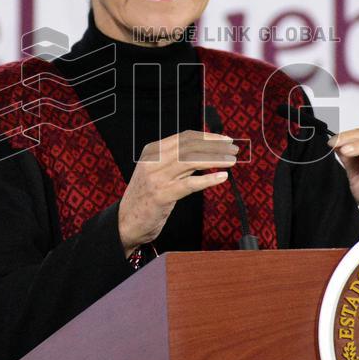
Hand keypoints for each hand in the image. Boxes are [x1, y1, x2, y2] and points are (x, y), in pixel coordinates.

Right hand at [118, 130, 237, 255]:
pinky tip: (222, 177)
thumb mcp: (156, 173)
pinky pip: (190, 184)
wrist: (125, 222)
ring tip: (232, 161)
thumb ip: (176, 162)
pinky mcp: (162, 196)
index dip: (208, 137)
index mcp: (152, 151)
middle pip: (190, 146)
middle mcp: (153, 161)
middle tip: (233, 149)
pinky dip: (208, 179)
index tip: (224, 140)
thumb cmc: (145, 198)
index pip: (185, 137)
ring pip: (191, 161)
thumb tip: (206, 153)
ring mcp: (157, 178)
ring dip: (215, 159)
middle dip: (215, 146)